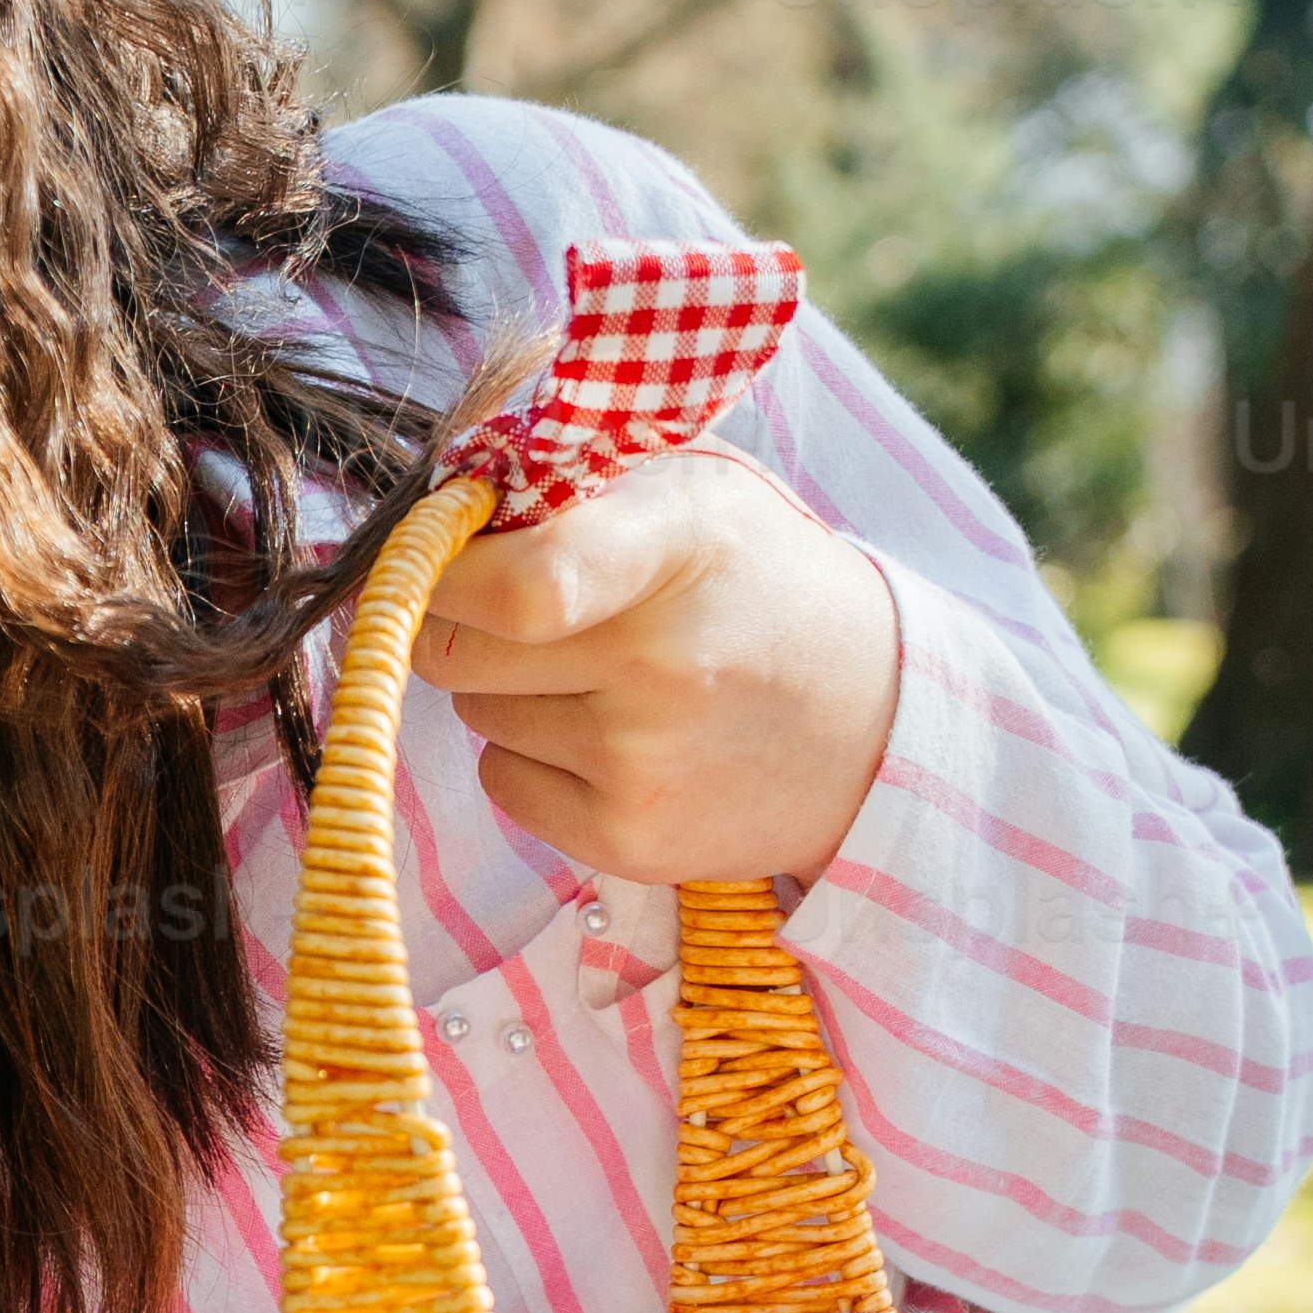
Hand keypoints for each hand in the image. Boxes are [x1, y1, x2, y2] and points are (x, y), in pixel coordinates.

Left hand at [416, 443, 902, 888]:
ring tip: (604, 675)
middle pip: (454, 650)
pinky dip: (530, 759)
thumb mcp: (693, 487)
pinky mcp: (629, 836)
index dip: (446, 570)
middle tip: (526, 610)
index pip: (519, 585)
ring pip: (475, 713)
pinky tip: (612, 738)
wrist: (872, 721)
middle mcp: (662, 662)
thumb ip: (570, 477)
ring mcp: (644, 760)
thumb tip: (440, 503)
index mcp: (678, 545)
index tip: (446, 552)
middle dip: (460, 622)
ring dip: (508, 689)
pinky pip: (502, 782)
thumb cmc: (755, 581)